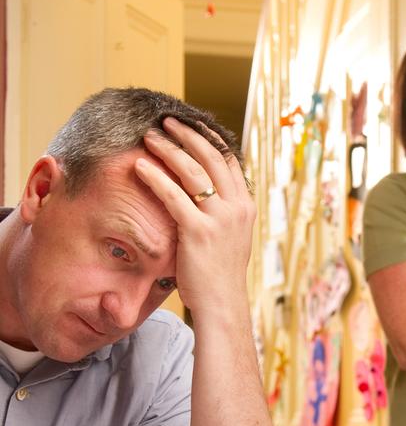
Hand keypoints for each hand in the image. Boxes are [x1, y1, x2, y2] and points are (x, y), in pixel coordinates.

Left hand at [134, 117, 255, 314]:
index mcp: (246, 206)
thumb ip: (224, 212)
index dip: (210, 139)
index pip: (229, 161)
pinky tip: (140, 166)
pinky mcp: (199, 231)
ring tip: (150, 136)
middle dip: (188, 135)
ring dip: (169, 149)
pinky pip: (173, 196)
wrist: (223, 303)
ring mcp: (220, 218)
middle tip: (167, 122)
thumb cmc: (221, 273)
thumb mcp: (232, 236)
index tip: (193, 126)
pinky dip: (155, 178)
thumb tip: (209, 193)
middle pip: (212, 158)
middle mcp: (237, 207)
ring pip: (193, 171)